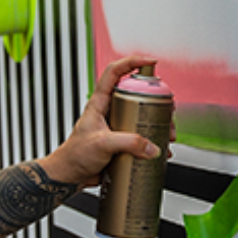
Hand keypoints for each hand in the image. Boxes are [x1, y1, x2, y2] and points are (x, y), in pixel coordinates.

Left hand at [41, 55, 172, 187]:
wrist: (70, 176)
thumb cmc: (74, 155)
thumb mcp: (101, 144)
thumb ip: (128, 143)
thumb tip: (151, 146)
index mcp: (100, 102)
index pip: (114, 72)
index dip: (131, 62)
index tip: (149, 62)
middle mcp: (110, 111)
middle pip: (136, 95)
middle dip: (156, 101)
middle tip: (167, 109)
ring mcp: (117, 126)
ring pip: (143, 117)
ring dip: (158, 124)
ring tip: (167, 134)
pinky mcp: (122, 142)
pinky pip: (142, 137)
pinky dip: (154, 142)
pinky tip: (160, 150)